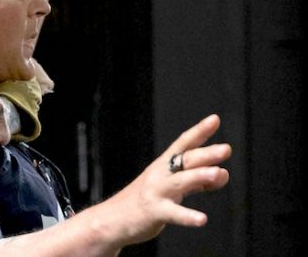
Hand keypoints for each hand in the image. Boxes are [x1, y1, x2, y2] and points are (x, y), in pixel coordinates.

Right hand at [103, 114, 231, 247]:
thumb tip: (223, 173)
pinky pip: (173, 213)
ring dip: (199, 176)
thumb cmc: (146, 199)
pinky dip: (188, 216)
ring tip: (218, 173)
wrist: (113, 217)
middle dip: (205, 154)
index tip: (215, 119)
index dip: (199, 131)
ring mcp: (156, 191)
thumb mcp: (172, 186)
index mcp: (164, 165)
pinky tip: (202, 219)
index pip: (183, 144)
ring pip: (180, 181)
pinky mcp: (154, 211)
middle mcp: (160, 174)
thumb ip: (197, 180)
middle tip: (225, 149)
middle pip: (184, 160)